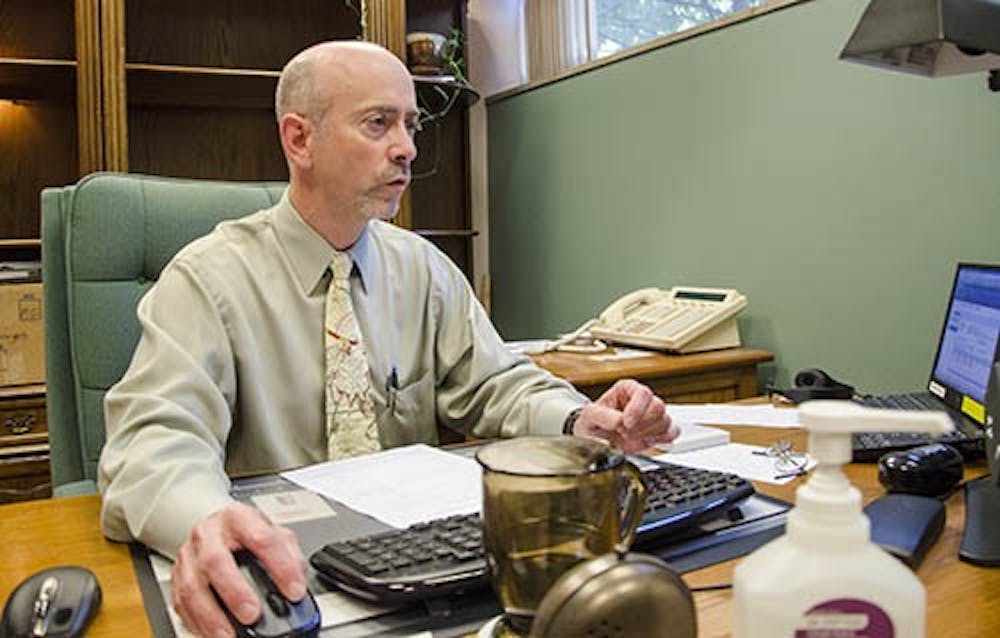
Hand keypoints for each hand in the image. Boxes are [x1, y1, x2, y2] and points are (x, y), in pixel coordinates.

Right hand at [171, 502, 306, 637]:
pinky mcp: (177, 577)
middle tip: (253, 614)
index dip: (280, 566)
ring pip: (192, 587)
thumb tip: (298, 585)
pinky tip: (213, 633)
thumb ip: (290, 556)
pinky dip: (197, 623)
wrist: (217, 526)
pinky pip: (181, 604)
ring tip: (230, 634)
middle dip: (235, 591)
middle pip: (215, 561)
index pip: (262, 538)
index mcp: (238, 518)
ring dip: (211, 616)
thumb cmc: (247, 533)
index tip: (294, 591)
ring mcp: (189, 555)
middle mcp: (209, 534)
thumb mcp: (275, 533)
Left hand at [574, 379, 677, 452]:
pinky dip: (660, 440)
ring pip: (665, 421)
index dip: (637, 409)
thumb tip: (619, 421)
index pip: (643, 393)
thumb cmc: (592, 424)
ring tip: (629, 436)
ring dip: (647, 434)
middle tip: (624, 432)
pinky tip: (644, 440)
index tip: (625, 423)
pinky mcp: (660, 430)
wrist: (596, 442)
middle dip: (641, 425)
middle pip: (658, 407)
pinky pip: (672, 433)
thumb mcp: (588, 417)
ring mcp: (652, 415)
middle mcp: (642, 400)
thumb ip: (602, 416)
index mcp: (626, 389)